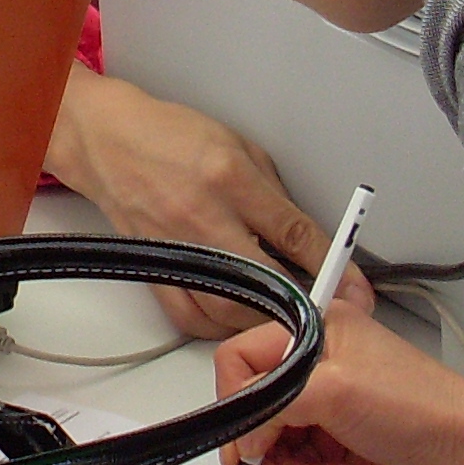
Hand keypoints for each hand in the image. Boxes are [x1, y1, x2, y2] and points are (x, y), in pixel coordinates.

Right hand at [48, 64, 331, 335]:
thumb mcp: (237, 145)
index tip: (356, 287)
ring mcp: (176, 248)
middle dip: (304, 301)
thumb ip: (272, 192)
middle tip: (326, 311)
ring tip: (283, 315)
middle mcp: (202, 217)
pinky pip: (191, 317)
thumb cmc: (169, 136)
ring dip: (264, 319)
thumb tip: (304, 236)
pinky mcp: (155, 269)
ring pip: (230, 309)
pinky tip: (237, 318)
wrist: (107, 141)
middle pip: (267, 280)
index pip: (294, 232)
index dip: (332, 266)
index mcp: (230, 178)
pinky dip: (220, 328)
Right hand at [213, 292, 463, 464]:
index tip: (247, 442)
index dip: (236, 405)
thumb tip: (241, 436)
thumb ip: (272, 405)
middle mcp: (317, 366)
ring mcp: (327, 408)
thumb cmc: (425, 408)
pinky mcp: (337, 444)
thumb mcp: (335, 391)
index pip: (240, 360)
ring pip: (271, 444)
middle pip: (252, 410)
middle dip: (261, 450)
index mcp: (314, 331)